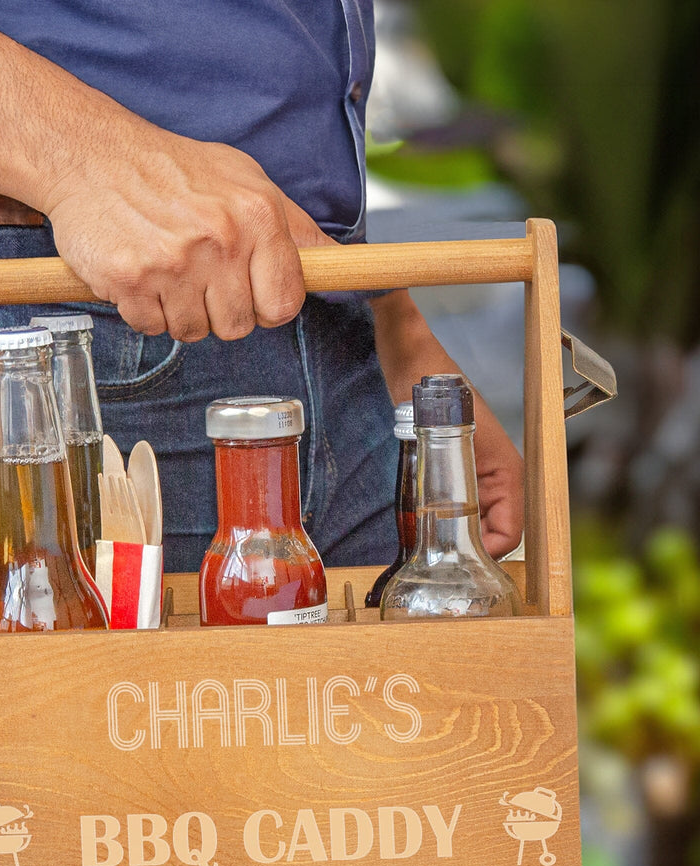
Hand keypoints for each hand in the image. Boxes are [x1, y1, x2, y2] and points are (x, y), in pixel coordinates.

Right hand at [42, 120, 331, 341]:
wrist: (92, 155)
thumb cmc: (172, 169)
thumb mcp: (245, 180)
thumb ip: (293, 227)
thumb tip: (339, 263)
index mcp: (256, 216)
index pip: (283, 304)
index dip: (266, 307)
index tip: (248, 293)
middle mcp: (219, 240)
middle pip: (237, 326)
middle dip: (217, 311)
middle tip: (197, 277)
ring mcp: (172, 262)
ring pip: (192, 332)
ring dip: (178, 312)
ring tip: (166, 271)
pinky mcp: (129, 279)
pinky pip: (151, 327)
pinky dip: (144, 311)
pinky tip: (140, 274)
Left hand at [371, 289, 523, 557]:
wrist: (399, 371)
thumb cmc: (413, 362)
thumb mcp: (408, 346)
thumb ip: (397, 314)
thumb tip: (378, 281)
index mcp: (498, 456)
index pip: (512, 524)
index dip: (487, 548)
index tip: (449, 554)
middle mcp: (489, 476)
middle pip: (489, 540)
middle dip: (462, 555)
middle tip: (422, 560)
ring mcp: (468, 487)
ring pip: (468, 538)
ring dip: (445, 550)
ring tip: (410, 555)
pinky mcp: (447, 492)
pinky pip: (451, 531)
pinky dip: (435, 541)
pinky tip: (405, 543)